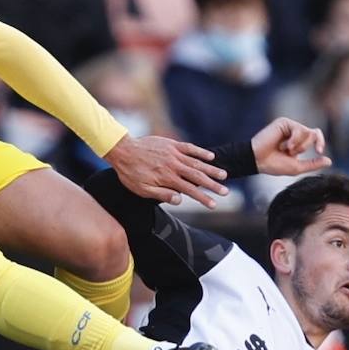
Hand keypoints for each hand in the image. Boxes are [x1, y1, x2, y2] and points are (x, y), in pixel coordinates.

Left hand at [105, 133, 227, 207]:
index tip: (214, 205)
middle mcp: (174, 166)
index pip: (190, 190)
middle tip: (226, 192)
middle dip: (213, 185)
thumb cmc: (131, 173)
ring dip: (211, 169)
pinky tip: (211, 156)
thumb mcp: (142, 190)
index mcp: (168, 179)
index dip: (203, 198)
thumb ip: (162, 194)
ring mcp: (174, 154)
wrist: (123, 150)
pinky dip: (201, 152)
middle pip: (198, 177)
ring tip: (224, 175)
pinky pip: (189, 148)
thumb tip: (180, 200)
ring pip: (197, 162)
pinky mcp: (172, 144)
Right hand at [250, 117, 330, 175]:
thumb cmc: (274, 165)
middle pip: (314, 134)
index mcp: (299, 141)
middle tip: (291, 152)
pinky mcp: (284, 122)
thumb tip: (330, 161)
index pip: (316, 136)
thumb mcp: (297, 167)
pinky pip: (299, 129)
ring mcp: (289, 126)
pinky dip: (294, 140)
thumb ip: (313, 164)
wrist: (257, 161)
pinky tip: (283, 146)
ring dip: (298, 145)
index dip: (320, 142)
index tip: (319, 151)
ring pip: (307, 132)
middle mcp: (295, 132)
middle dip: (305, 146)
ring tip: (285, 149)